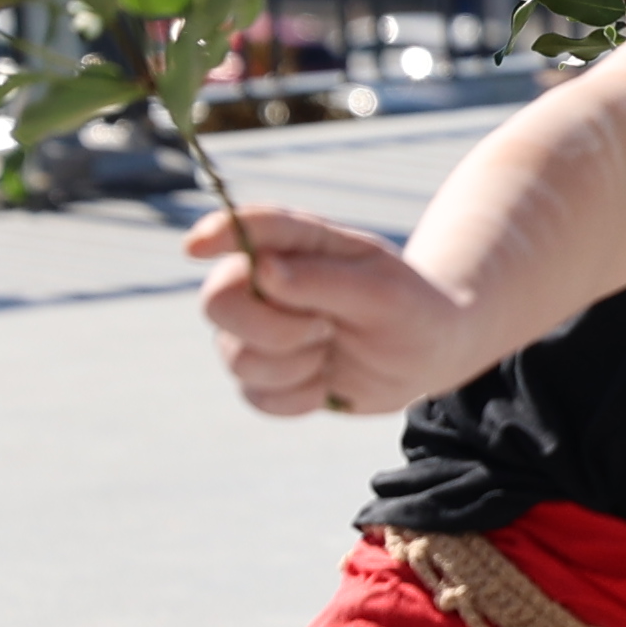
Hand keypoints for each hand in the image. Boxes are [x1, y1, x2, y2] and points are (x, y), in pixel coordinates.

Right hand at [194, 201, 474, 416]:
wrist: (430, 355)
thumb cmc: (411, 309)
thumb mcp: (383, 293)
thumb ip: (324, 280)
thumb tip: (263, 271)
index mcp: (297, 243)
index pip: (245, 229)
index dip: (215, 233)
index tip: (195, 246)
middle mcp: (265, 281)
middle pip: (217, 301)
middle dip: (270, 328)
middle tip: (324, 329)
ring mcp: (257, 329)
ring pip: (236, 357)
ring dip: (295, 365)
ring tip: (332, 348)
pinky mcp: (263, 375)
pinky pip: (257, 396)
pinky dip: (299, 397)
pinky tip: (327, 381)